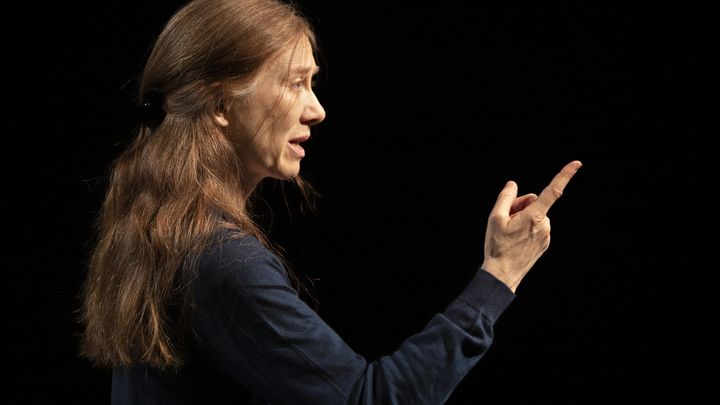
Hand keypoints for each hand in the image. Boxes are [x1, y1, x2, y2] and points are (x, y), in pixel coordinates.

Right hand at [482, 160, 581, 291]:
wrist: (502, 274)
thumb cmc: (497, 246)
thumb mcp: (495, 218)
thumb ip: (505, 197)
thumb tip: (513, 184)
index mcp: (534, 217)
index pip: (552, 191)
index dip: (565, 175)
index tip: (577, 163)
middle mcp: (545, 226)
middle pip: (534, 203)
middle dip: (520, 206)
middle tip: (506, 219)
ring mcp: (546, 236)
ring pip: (535, 216)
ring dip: (522, 218)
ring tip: (509, 232)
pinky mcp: (544, 243)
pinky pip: (536, 227)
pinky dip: (526, 228)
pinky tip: (515, 239)